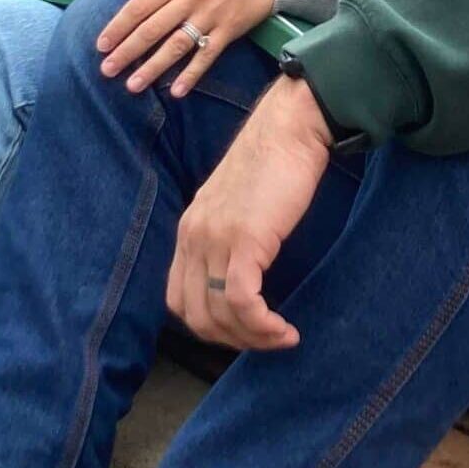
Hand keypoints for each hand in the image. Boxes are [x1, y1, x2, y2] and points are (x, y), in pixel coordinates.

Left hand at [96, 0, 282, 95]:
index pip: (139, 6)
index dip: (118, 27)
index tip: (101, 45)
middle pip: (152, 29)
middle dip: (127, 52)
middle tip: (106, 71)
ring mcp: (210, 15)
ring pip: (175, 45)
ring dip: (152, 67)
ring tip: (133, 86)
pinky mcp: (228, 30)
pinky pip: (206, 56)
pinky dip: (191, 74)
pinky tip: (175, 91)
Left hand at [165, 78, 333, 352]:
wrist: (290, 128)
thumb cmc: (274, 163)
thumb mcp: (238, 205)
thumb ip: (229, 237)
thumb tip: (243, 276)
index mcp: (189, 229)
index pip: (178, 300)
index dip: (209, 326)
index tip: (244, 329)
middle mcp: (194, 236)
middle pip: (194, 315)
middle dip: (231, 340)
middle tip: (265, 339)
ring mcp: (215, 238)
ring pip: (218, 314)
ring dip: (252, 338)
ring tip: (281, 337)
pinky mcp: (244, 239)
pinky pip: (242, 301)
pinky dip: (263, 325)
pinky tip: (285, 329)